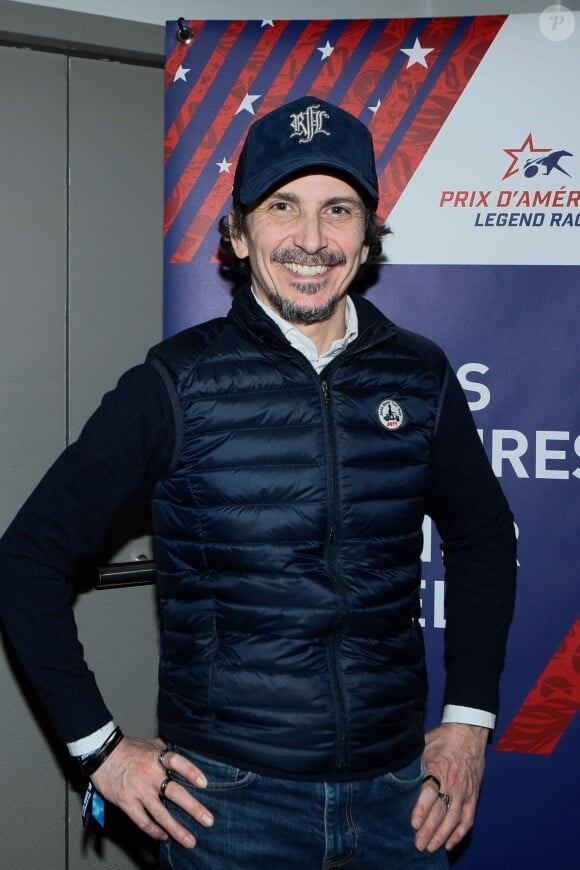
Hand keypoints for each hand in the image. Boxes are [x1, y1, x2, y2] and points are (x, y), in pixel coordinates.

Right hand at [90, 736, 213, 848]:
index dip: (191, 772)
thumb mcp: (151, 744)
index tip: (204, 784)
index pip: (177, 762)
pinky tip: (164, 837)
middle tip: (208, 820)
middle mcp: (149, 775)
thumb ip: (167, 752)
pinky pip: (143, 821)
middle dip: (193, 808)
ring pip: (160, 814)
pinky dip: (154, 831)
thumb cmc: (128, 748)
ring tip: (190, 840)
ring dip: (176, 829)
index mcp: (156, 758)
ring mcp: (138, 791)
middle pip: (175, 793)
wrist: (102, 754)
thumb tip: (185, 754)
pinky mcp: (126, 803)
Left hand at [411, 723, 487, 852]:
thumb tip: (392, 769)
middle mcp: (452, 782)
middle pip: (441, 810)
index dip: (422, 809)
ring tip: (431, 847)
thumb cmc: (443, 738)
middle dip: (429, 830)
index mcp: (438, 768)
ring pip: (454, 818)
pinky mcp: (472, 795)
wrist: (469, 733)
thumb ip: (413, 761)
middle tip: (418, 844)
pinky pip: (468, 818)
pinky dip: (460, 833)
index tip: (413, 823)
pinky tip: (450, 843)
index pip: (430, 792)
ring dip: (443, 835)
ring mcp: (464, 791)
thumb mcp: (424, 744)